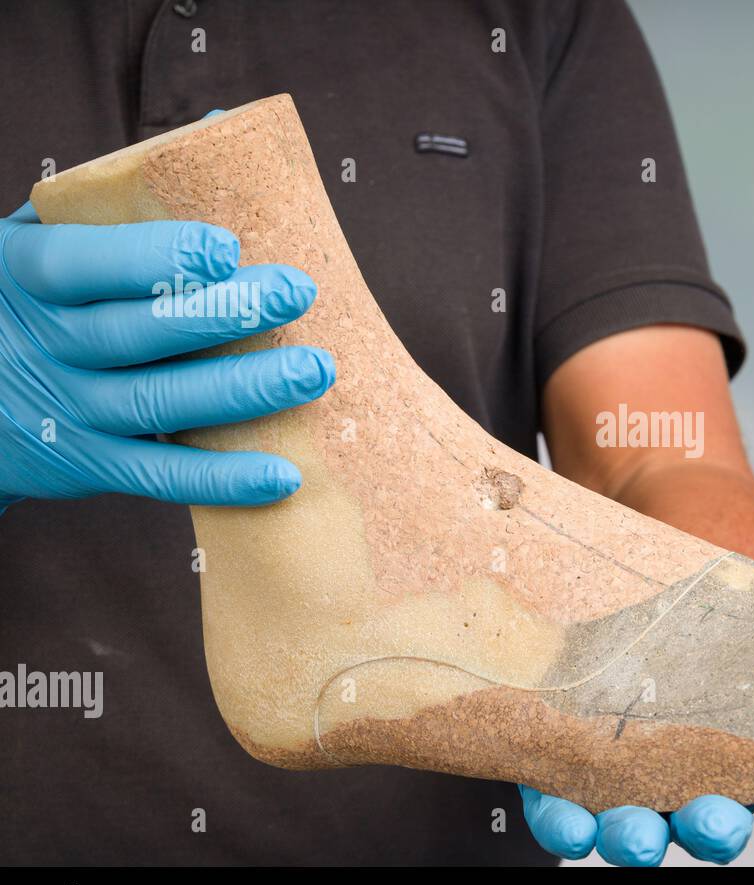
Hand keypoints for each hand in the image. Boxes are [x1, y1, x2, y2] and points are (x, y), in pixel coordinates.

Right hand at [0, 201, 330, 512]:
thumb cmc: (39, 294)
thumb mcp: (49, 236)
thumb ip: (124, 195)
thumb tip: (222, 126)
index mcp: (28, 273)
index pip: (85, 264)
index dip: (154, 258)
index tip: (228, 247)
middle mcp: (44, 344)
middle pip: (134, 334)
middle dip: (222, 315)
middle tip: (298, 292)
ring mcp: (68, 410)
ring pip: (157, 403)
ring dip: (241, 390)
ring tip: (315, 370)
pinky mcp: (90, 463)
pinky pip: (159, 475)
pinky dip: (221, 480)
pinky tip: (284, 476)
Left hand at [520, 580, 753, 865]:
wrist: (605, 585)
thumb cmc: (688, 611)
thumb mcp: (749, 599)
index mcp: (751, 749)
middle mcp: (695, 779)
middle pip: (718, 821)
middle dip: (721, 828)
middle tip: (723, 822)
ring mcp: (628, 785)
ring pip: (641, 830)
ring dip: (642, 837)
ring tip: (640, 832)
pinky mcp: (564, 779)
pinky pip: (564, 817)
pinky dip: (567, 822)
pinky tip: (571, 817)